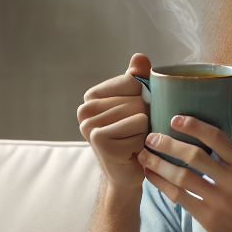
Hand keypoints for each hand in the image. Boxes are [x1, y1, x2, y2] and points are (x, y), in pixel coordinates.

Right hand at [78, 54, 151, 190]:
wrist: (126, 173)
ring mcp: (90, 126)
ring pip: (140, 116)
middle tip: (134, 135)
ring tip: (133, 143)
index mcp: (92, 97)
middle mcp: (85, 110)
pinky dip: (142, 145)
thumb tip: (139, 57)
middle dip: (146, 118)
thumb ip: (137, 80)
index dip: (144, 98)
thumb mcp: (136, 105)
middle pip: (137, 100)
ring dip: (145, 133)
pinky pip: (139, 134)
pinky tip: (132, 153)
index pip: (132, 81)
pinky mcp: (100, 141)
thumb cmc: (133, 137)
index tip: (133, 116)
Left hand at [138, 112, 231, 231]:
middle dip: (168, 144)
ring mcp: (220, 200)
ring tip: (143, 155)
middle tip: (150, 137)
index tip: (174, 119)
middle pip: (194, 155)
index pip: (218, 137)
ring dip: (159, 164)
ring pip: (182, 176)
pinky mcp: (208, 218)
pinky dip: (161, 185)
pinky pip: (179, 197)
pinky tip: (150, 176)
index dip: (194, 126)